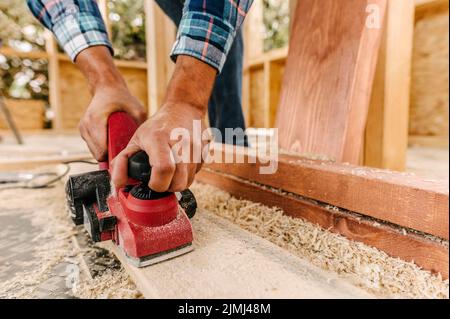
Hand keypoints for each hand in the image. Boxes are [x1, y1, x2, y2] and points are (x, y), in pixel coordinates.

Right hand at [74, 46, 146, 160]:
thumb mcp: (137, 109)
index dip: (114, 157)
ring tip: (118, 145)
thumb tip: (147, 142)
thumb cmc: (121, 98)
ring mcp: (83, 128)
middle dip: (110, 155)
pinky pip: (93, 146)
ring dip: (106, 151)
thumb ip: (140, 125)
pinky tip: (111, 140)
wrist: (106, 87)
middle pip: (98, 154)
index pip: (101, 150)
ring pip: (94, 152)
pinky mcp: (83, 130)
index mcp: (96, 121)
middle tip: (124, 152)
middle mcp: (86, 126)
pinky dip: (102, 146)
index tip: (125, 157)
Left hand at [111, 102, 207, 191]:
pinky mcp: (204, 152)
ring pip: (189, 181)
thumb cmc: (158, 126)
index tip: (151, 183)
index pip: (164, 169)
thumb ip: (122, 162)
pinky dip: (187, 175)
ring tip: (170, 172)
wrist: (184, 108)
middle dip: (168, 188)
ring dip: (178, 183)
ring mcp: (195, 147)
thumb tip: (118, 183)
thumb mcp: (135, 139)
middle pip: (179, 181)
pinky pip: (196, 174)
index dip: (157, 183)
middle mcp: (180, 142)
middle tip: (161, 180)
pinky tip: (180, 165)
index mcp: (159, 139)